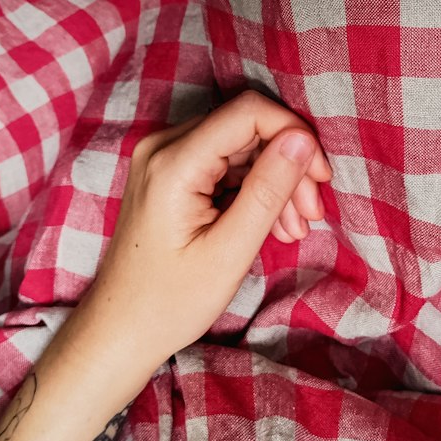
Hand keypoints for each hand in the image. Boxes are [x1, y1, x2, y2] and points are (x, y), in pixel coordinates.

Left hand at [0, 92, 329, 440]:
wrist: (120, 329)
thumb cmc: (169, 302)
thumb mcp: (230, 250)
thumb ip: (267, 189)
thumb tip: (303, 140)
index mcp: (172, 162)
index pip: (249, 112)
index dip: (294, 133)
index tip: (319, 178)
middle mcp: (162, 146)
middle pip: (247, 128)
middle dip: (288, 165)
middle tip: (310, 214)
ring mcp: (163, 156)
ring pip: (241, 145)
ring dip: (275, 180)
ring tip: (293, 228)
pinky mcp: (169, 171)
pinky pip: (224, 162)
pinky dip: (253, 188)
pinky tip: (272, 224)